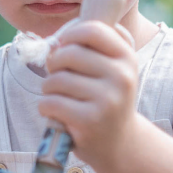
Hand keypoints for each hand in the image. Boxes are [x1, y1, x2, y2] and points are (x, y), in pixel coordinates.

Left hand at [38, 20, 138, 169]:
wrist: (119, 143)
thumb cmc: (106, 99)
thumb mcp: (111, 68)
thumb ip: (92, 46)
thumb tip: (56, 39)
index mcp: (126, 57)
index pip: (91, 29)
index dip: (69, 35)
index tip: (63, 47)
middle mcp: (121, 75)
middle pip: (68, 53)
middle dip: (54, 65)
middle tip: (59, 78)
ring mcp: (108, 99)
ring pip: (56, 79)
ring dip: (48, 90)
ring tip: (61, 99)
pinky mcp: (90, 120)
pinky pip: (50, 102)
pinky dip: (46, 108)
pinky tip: (58, 115)